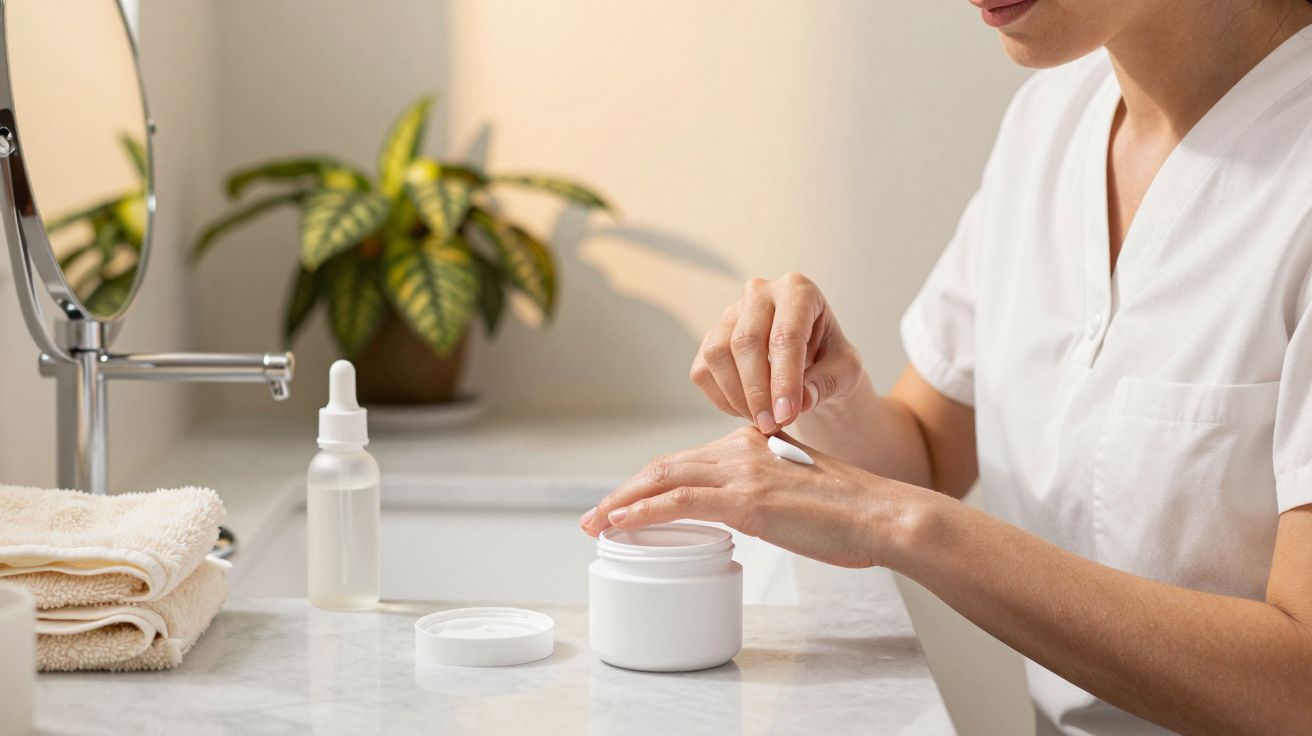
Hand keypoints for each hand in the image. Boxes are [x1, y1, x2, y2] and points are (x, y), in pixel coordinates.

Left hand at [578, 427, 924, 568]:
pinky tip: (620, 525)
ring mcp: (743, 473)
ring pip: (663, 479)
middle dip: (625, 491)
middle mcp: (743, 450)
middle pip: (666, 466)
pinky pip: (678, 503)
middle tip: (597, 515)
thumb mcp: (800, 492)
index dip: (652, 481)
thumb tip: (754, 511)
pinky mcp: (746, 501)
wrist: (883, 515)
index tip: (628, 502)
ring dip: (622, 503)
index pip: (688, 461)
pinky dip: (642, 512)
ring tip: (596, 523)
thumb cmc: (851, 514)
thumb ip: (770, 492)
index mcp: (755, 445)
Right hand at [690, 273, 863, 433]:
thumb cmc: (831, 360)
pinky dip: (721, 398)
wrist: (813, 361)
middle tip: (771, 425)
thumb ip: (825, 383)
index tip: (786, 414)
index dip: (784, 378)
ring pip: (718, 354)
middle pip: (745, 341)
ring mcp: (730, 314)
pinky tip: (747, 411)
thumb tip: (798, 402)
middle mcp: (759, 293)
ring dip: (737, 396)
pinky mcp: (711, 337)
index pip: (785, 334)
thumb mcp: (845, 371)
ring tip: (763, 419)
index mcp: (797, 291)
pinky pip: (703, 370)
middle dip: (757, 391)